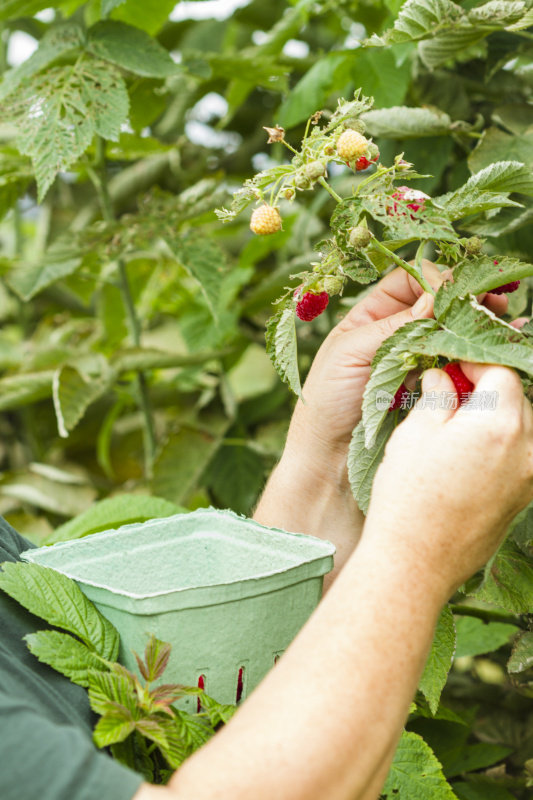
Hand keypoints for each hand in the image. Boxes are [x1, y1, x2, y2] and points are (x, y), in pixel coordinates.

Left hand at [285, 262, 506, 464]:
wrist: (331, 454)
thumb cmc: (326, 400)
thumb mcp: (350, 353)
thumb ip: (390, 326)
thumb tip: (432, 300)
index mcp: (370, 316)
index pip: (408, 282)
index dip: (431, 280)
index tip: (448, 292)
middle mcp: (396, 333)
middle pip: (437, 303)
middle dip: (463, 296)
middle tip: (490, 298)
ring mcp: (416, 360)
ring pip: (451, 332)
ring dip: (475, 321)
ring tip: (500, 317)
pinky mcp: (430, 387)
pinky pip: (456, 364)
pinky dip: (476, 353)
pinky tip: (492, 347)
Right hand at [365, 363, 532, 597]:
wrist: (416, 561)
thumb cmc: (409, 497)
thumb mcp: (415, 433)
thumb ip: (437, 397)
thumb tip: (442, 377)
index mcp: (501, 423)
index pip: (502, 373)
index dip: (475, 365)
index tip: (453, 367)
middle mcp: (528, 449)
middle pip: (518, 399)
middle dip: (488, 391)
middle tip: (450, 396)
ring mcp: (530, 477)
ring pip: (522, 428)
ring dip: (496, 419)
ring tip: (457, 427)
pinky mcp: (523, 499)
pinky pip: (520, 457)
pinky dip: (501, 446)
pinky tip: (466, 455)